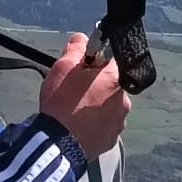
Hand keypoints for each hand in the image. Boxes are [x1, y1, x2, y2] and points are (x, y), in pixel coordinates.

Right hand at [39, 36, 130, 159]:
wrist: (59, 142)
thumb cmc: (61, 103)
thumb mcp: (63, 67)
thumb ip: (76, 49)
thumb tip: (82, 38)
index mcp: (115, 78)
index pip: (109, 61)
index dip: (93, 63)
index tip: (81, 69)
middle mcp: (123, 99)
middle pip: (110, 85)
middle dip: (95, 86)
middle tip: (74, 91)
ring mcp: (119, 121)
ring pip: (109, 106)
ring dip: (96, 106)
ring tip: (75, 111)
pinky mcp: (112, 139)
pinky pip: (105, 126)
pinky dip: (95, 124)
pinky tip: (79, 125)